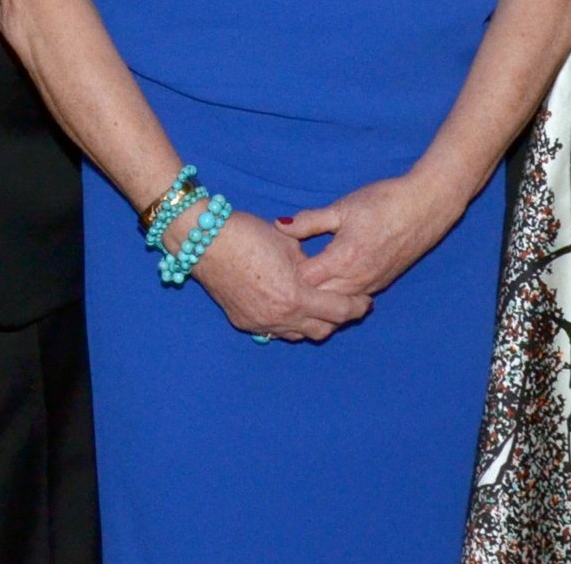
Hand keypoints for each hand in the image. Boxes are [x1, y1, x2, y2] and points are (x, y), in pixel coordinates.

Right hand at [184, 212, 370, 341]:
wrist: (206, 242)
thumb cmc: (249, 235)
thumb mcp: (290, 245)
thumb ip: (312, 266)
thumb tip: (322, 275)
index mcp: (297, 295)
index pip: (339, 311)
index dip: (356, 306)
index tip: (365, 301)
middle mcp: (281, 316)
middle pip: (323, 330)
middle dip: (338, 319)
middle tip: (346, 304)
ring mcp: (261, 323)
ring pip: (298, 334)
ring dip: (312, 323)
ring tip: (318, 306)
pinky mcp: (244, 322)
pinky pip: (275, 331)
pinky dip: (288, 322)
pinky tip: (289, 307)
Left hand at [279, 172, 465, 298]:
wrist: (425, 206)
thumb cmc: (383, 202)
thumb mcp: (342, 208)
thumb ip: (309, 221)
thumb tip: (279, 226)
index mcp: (343, 258)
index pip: (305, 281)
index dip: (287, 275)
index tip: (275, 266)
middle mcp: (357, 279)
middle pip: (319, 300)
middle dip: (299, 293)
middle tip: (281, 284)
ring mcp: (371, 285)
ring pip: (337, 305)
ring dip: (319, 300)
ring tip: (299, 292)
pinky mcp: (381, 284)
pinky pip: (353, 300)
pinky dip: (337, 299)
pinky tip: (326, 292)